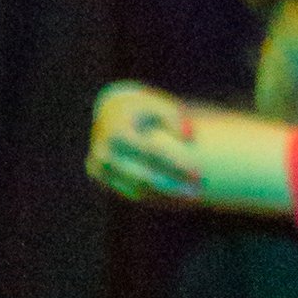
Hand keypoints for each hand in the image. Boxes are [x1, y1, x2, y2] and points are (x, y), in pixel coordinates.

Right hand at [88, 83, 203, 200]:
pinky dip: (150, 193)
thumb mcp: (158, 104)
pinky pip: (128, 190)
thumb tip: (188, 135)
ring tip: (190, 194)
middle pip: (143, 176)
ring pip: (136, 187)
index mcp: (118, 131)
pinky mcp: (98, 175)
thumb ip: (174, 117)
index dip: (177, 164)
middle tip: (197, 191)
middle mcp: (103, 150)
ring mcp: (98, 165)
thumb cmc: (142, 106)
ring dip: (163, 193)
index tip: (199, 173)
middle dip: (172, 185)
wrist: (110, 110)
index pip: (152, 153)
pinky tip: (173, 193)